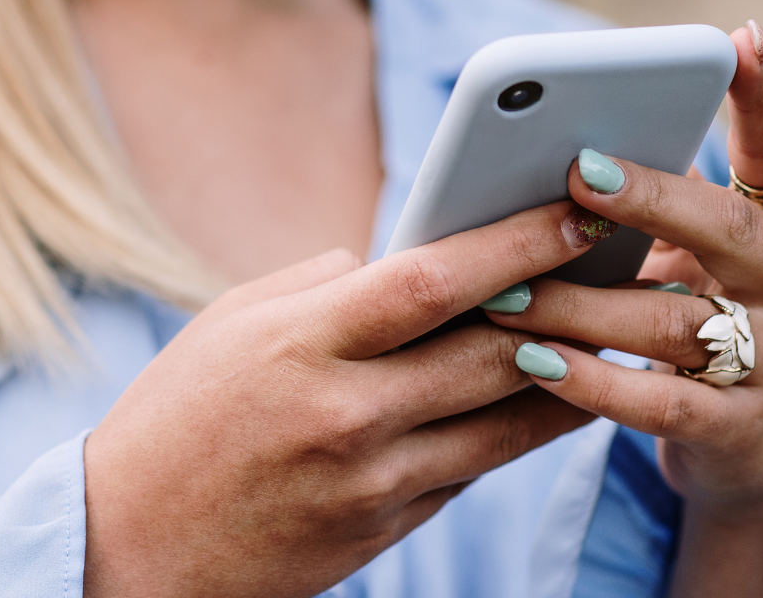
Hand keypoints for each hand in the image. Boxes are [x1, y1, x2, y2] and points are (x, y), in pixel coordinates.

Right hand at [83, 198, 612, 597]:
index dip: (514, 244)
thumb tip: (403, 265)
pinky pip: (475, 469)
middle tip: (632, 266)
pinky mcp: (385, 529)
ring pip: (507, 422)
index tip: (573, 213)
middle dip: (573, 302)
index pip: (431, 282)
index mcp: (305, 342)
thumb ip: (325, 285)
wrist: (130, 549)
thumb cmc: (177, 414)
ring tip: (625, 328)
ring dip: (577, 372)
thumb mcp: (235, 321)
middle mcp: (350, 412)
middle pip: (490, 351)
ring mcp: (373, 481)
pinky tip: (560, 394)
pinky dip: (522, 428)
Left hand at [484, 22, 762, 597]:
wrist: (750, 449)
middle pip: (726, 226)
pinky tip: (531, 359)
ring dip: (576, 302)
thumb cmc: (695, 316)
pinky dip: (591, 379)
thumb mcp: (688, 255)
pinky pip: (659, 403)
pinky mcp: (741, 430)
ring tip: (502, 290)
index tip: (737, 40)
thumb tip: (545, 149)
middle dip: (650, 196)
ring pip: (670, 319)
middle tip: (576, 171)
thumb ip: (645, 205)